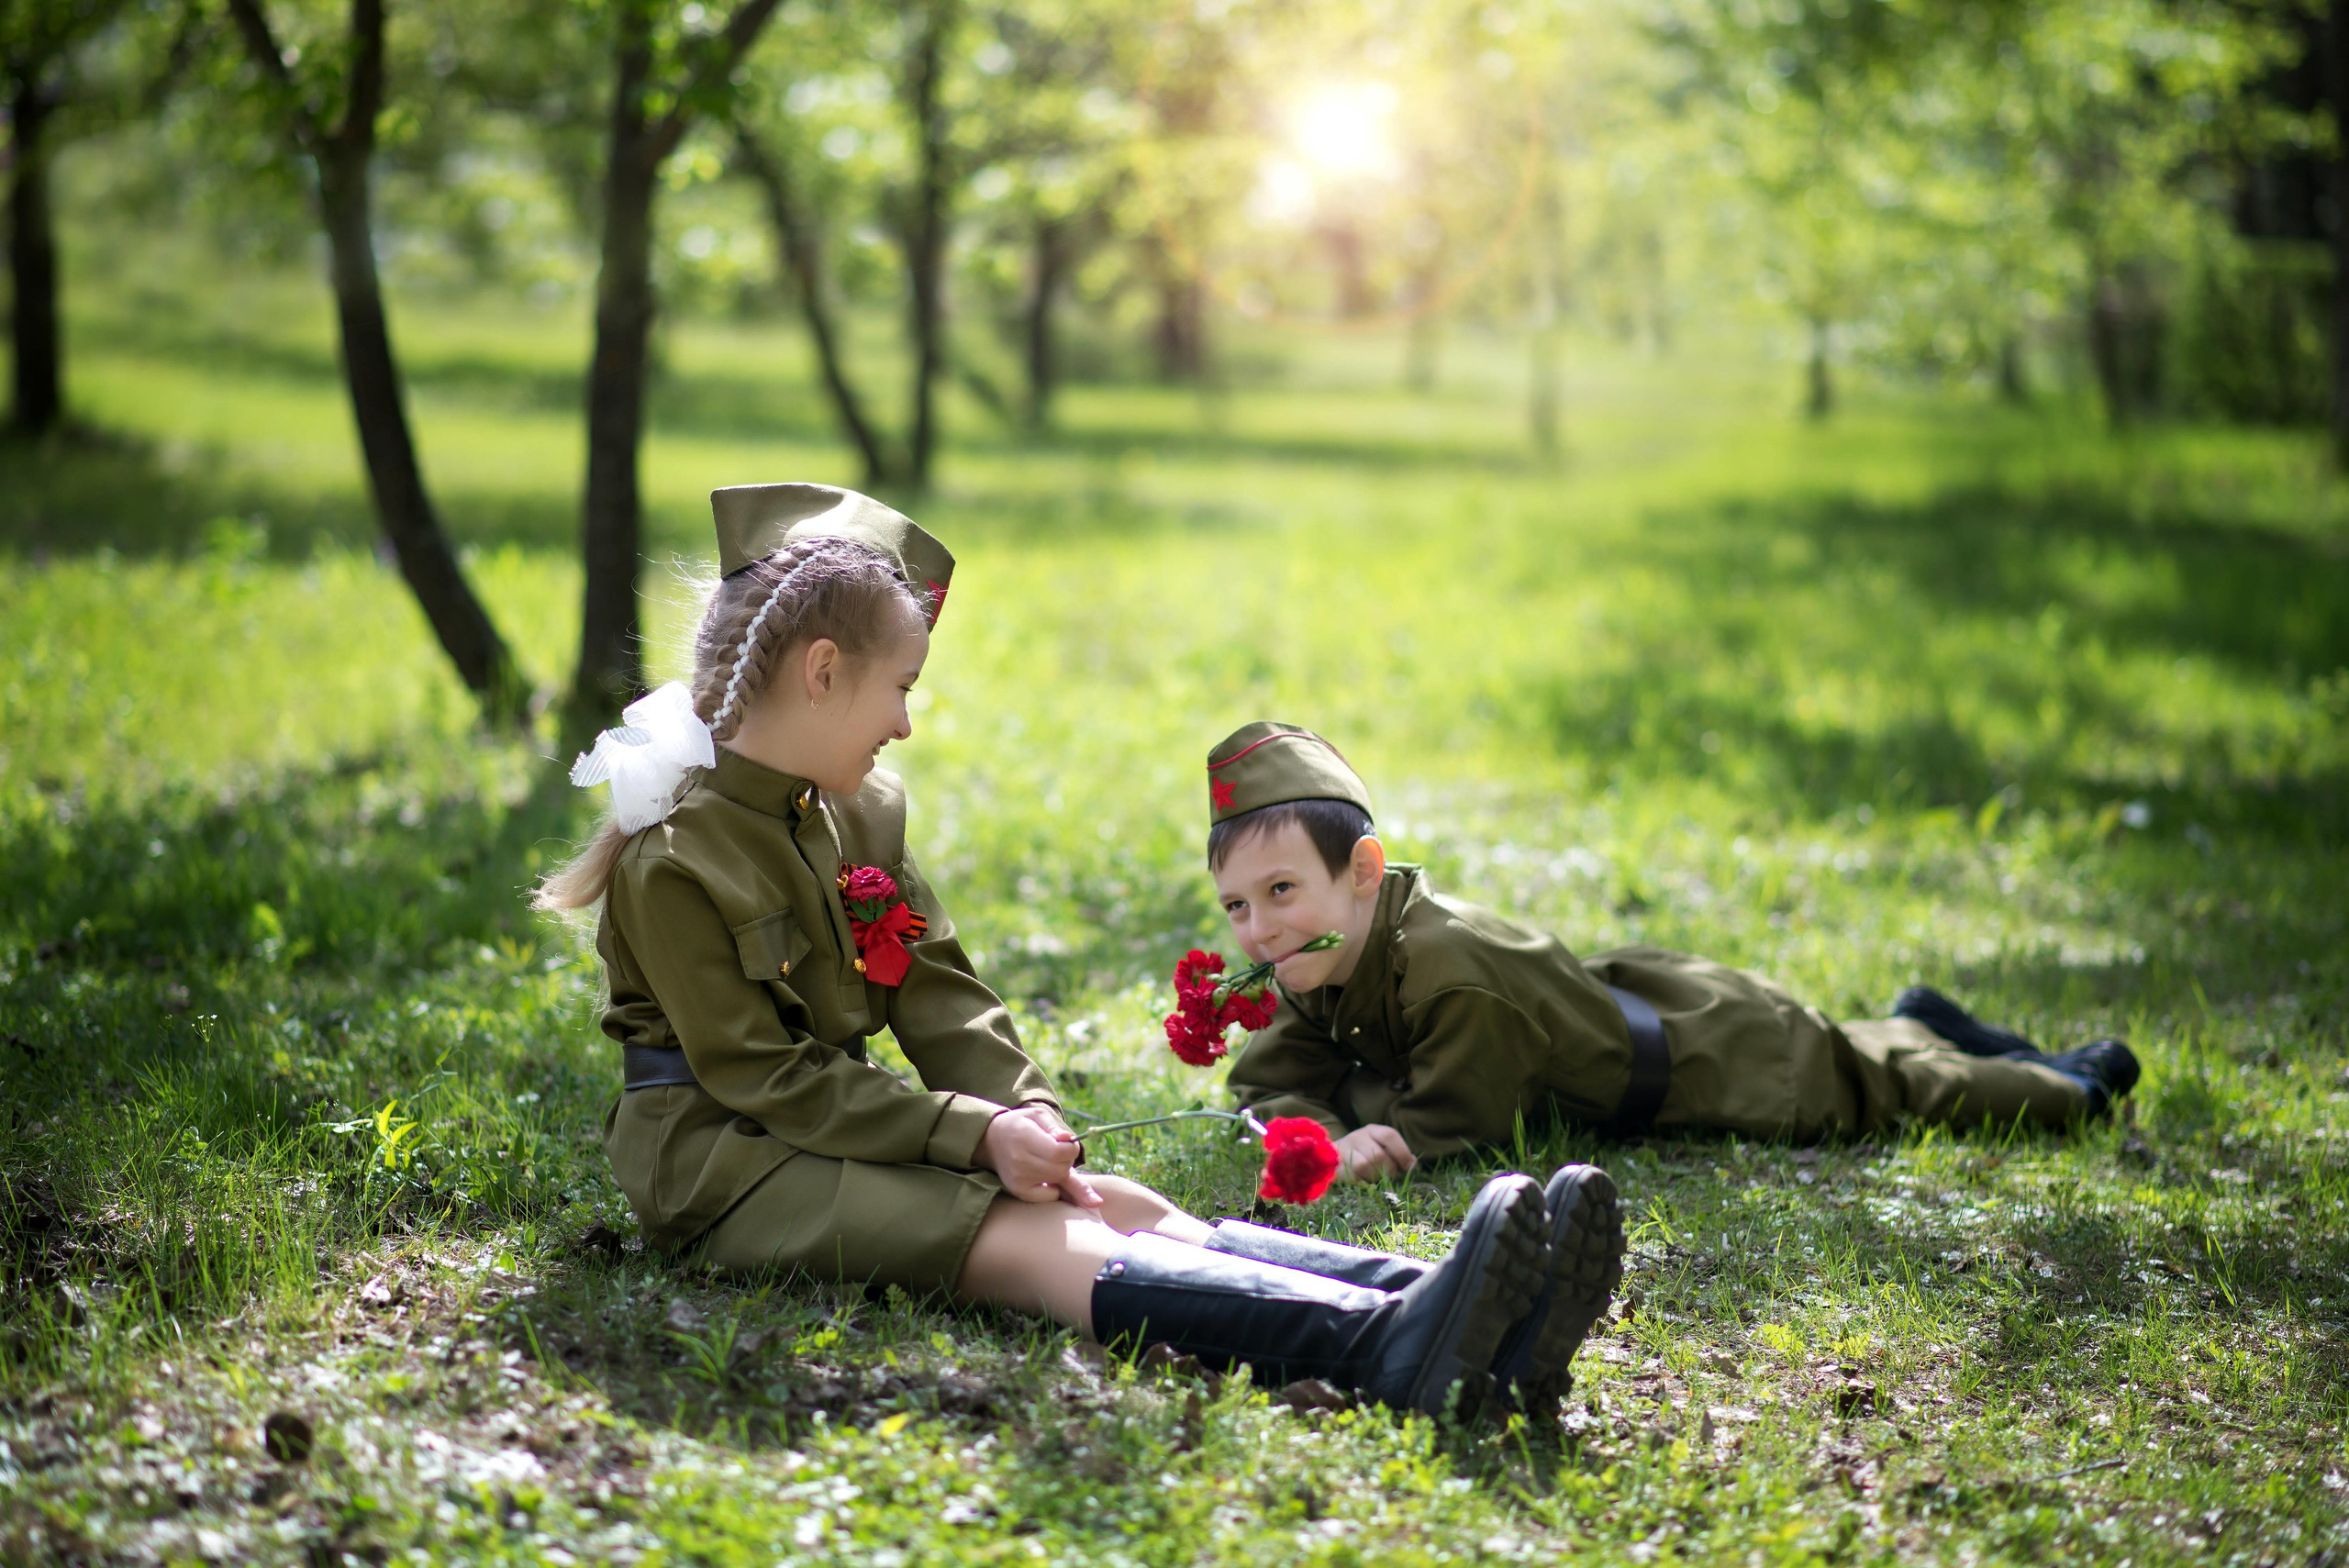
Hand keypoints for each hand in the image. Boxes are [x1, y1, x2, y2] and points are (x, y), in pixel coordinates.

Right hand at [977, 1105, 1101, 1207]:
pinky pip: (1050, 1196)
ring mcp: (1018, 1178)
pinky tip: (1046, 1175)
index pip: (1058, 1152)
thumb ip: (1053, 1126)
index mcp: (1025, 1137)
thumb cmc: (1019, 1125)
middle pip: (1061, 1169)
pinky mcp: (1018, 1191)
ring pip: (1057, 1180)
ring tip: (1051, 1161)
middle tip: (1060, 1152)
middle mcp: (1020, 1160)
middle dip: (1068, 1160)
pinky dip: (1054, 1187)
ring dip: (1061, 1171)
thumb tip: (1068, 1138)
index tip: (1069, 1143)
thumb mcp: (1036, 1115)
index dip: (1071, 1149)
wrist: (990, 1141)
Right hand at [1333, 1124, 1416, 1182]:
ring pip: (1364, 1166)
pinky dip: (1363, 1182)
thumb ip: (1398, 1154)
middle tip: (1390, 1175)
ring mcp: (1344, 1150)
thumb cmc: (1365, 1154)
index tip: (1408, 1166)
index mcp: (1372, 1130)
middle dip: (1389, 1169)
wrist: (1332, 1155)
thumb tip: (1412, 1164)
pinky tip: (1364, 1180)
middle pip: (1378, 1155)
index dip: (1402, 1152)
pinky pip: (1353, 1176)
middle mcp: (1357, 1137)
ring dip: (1375, 1177)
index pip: (1389, 1135)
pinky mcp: (1336, 1166)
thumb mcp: (1382, 1148)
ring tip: (1377, 1178)